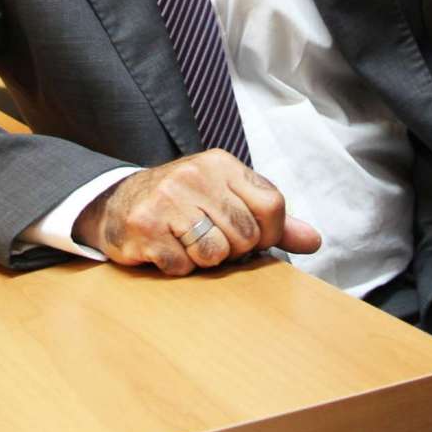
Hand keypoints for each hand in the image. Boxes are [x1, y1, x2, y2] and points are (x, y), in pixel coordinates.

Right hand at [72, 149, 321, 275]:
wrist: (118, 204)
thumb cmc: (182, 205)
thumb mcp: (227, 199)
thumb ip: (272, 220)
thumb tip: (313, 241)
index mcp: (221, 164)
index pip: (272, 206)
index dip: (269, 234)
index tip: (251, 239)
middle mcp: (194, 174)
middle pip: (245, 235)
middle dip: (232, 250)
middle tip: (209, 239)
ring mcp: (168, 199)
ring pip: (215, 254)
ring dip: (203, 261)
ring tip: (187, 244)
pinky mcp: (145, 226)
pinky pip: (182, 266)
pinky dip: (176, 267)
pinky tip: (165, 249)